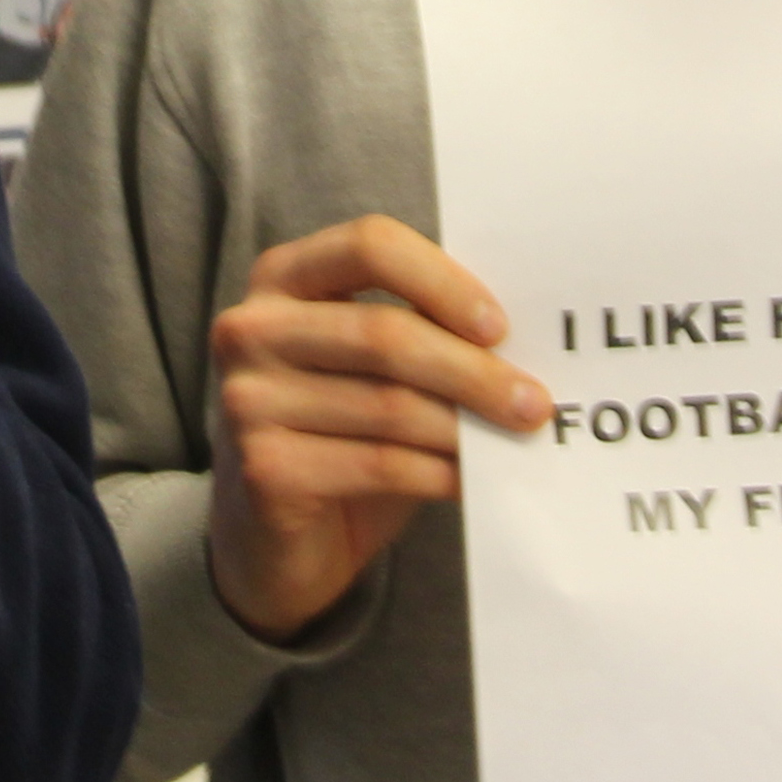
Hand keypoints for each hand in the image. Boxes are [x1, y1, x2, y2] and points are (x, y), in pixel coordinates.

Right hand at [206, 215, 548, 643]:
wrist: (278, 536)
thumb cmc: (340, 432)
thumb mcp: (372, 365)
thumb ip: (419, 330)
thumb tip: (516, 340)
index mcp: (281, 277)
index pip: (369, 246)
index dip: (442, 281)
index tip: (500, 327)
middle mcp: (249, 328)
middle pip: (383, 333)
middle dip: (473, 371)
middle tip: (534, 403)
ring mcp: (246, 399)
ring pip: (388, 405)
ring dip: (466, 429)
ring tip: (514, 442)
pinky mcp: (264, 467)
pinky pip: (380, 464)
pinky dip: (441, 474)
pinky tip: (473, 481)